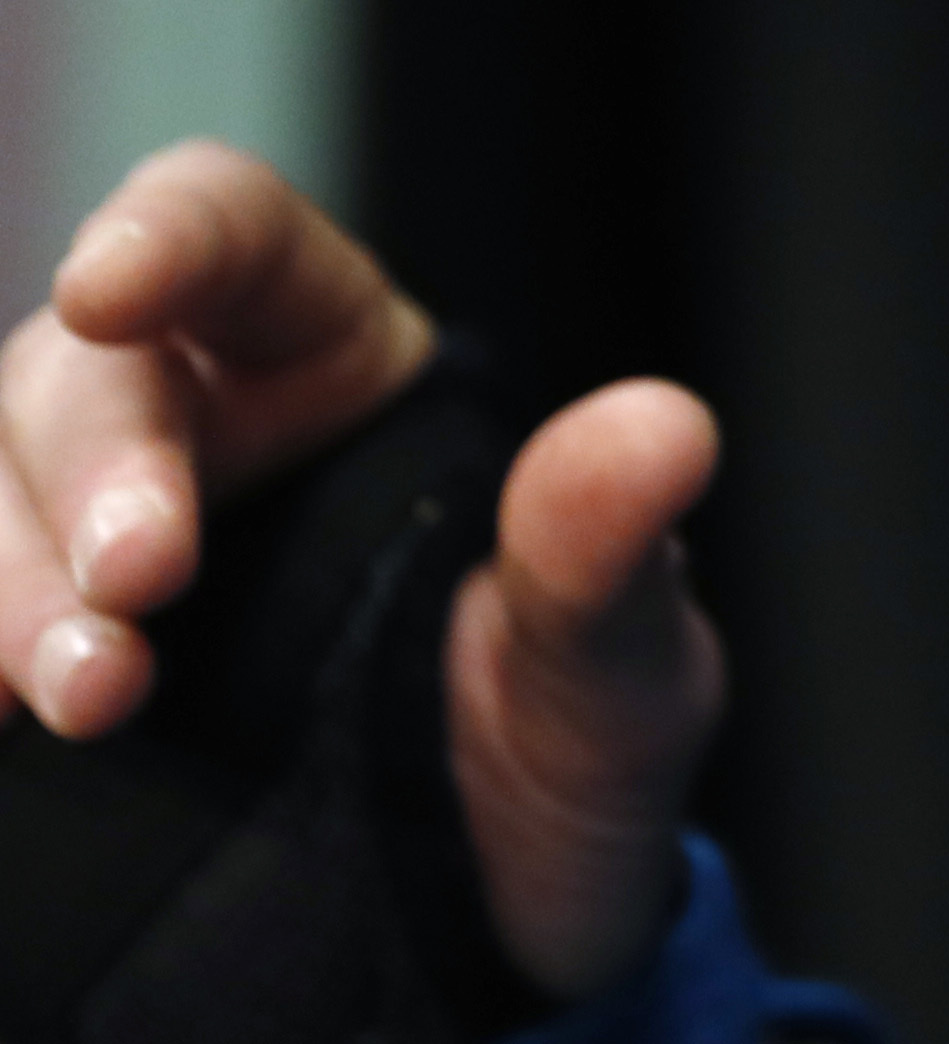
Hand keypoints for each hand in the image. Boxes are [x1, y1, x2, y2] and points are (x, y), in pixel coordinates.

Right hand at [0, 143, 729, 998]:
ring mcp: (77, 546)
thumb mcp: (607, 675)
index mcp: (341, 360)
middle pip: (82, 378)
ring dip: (7, 585)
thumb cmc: (550, 758)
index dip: (164, 238)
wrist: (469, 927)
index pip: (235, 236)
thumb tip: (667, 430)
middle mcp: (192, 427)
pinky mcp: (24, 655)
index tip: (108, 291)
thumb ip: (608, 561)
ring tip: (83, 695)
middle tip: (133, 590)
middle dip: (91, 475)